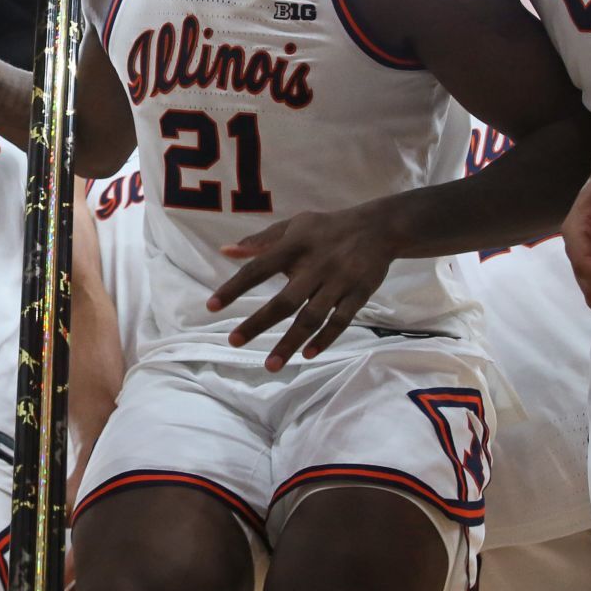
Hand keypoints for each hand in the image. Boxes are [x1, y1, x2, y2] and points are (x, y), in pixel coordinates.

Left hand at [208, 210, 396, 368]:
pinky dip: (325, 339)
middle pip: (284, 301)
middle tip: (234, 342)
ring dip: (290, 343)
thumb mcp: (293, 226)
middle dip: (258, 323)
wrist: (378, 228)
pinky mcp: (359, 294)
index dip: (234, 287)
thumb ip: (259, 241)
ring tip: (271, 365)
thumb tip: (225, 251)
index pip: (258, 268)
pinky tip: (307, 355)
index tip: (211, 306)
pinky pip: (340, 321)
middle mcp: (315, 266)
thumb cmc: (326, 228)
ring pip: (311, 318)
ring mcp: (338, 282)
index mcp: (294, 246)